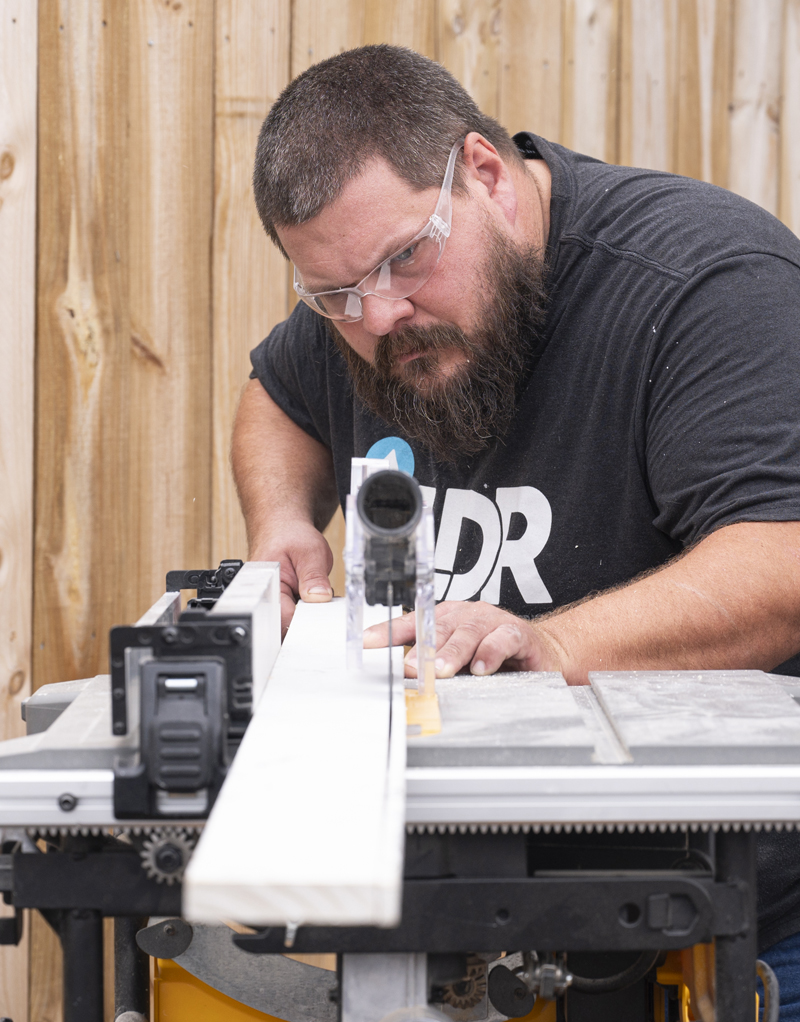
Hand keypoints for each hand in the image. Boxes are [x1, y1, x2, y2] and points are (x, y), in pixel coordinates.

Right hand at [251, 521, 333, 635]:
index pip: (284, 619)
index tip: (322, 615)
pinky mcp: (280, 604)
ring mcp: (272, 603)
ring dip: (308, 616)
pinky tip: (311, 599)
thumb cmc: (289, 534)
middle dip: (308, 620)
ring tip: (315, 596)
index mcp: (265, 586)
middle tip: (322, 604)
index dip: (307, 621)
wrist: (282, 527)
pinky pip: (294, 616)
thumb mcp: (310, 552)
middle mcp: (264, 598)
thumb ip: (314, 577)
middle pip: (286, 626)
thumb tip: (319, 599)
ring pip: (291, 623)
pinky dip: (307, 611)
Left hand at [363, 600, 561, 677]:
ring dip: (453, 652)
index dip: (389, 632)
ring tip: (441, 670)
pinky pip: (502, 640)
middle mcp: (467, 615)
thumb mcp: (457, 659)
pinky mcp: (518, 634)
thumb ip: (432, 664)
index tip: (367, 642)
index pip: (413, 622)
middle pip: (440, 627)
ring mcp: (492, 621)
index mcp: (447, 618)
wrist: (540, 652)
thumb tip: (402, 677)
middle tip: (410, 666)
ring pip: (469, 632)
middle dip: (422, 647)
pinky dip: (490, 653)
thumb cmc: (493, 654)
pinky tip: (481, 668)